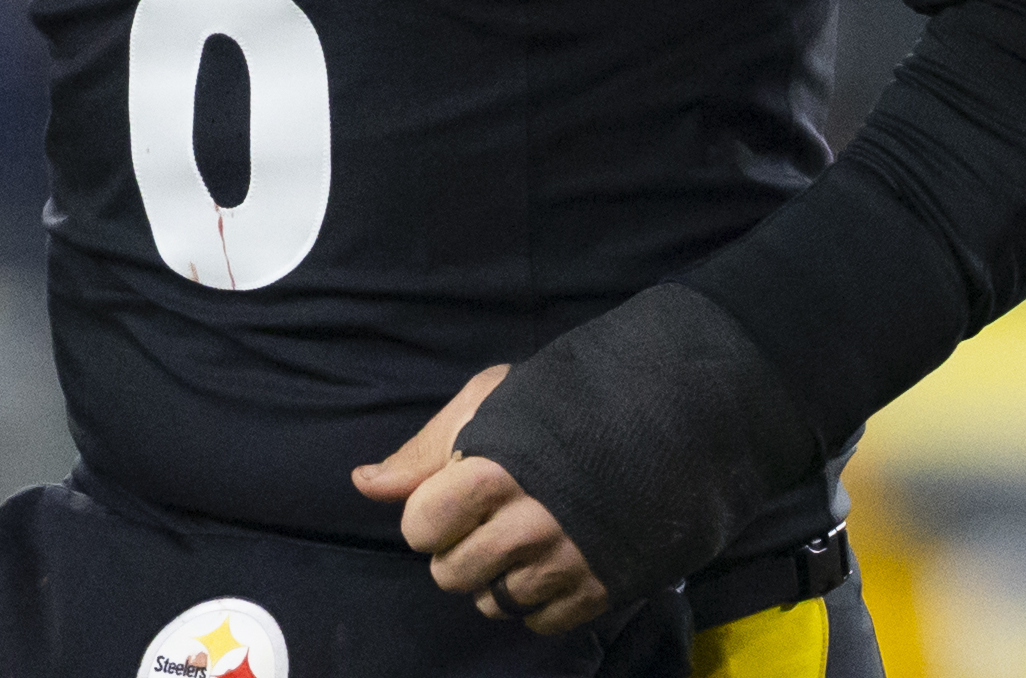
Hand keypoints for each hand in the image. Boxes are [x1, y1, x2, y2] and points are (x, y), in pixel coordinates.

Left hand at [353, 365, 612, 633]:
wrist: (661, 416)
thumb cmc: (560, 404)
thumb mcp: (486, 402)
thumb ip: (424, 451)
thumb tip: (364, 485)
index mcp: (492, 472)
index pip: (419, 529)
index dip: (428, 513)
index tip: (452, 497)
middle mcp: (529, 525)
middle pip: (451, 574)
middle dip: (457, 549)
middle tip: (486, 521)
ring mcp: (568, 562)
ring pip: (495, 603)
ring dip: (497, 578)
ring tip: (520, 540)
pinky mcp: (602, 589)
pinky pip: (541, 623)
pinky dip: (537, 601)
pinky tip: (549, 563)